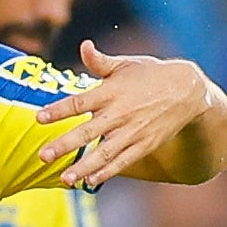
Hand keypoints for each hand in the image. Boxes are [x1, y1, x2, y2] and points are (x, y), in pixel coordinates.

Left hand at [34, 43, 209, 188]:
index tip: (40, 118)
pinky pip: (123, 162)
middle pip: (87, 132)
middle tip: (43, 156)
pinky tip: (90, 181)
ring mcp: (132, 132)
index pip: (79, 102)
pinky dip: (107, 172)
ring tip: (65, 179)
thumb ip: (100, 61)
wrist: (187, 91)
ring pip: (104, 153)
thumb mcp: (125, 64)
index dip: (58, 110)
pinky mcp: (144, 145)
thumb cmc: (150, 75)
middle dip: (64, 145)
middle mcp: (120, 114)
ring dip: (83, 167)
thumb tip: (84, 45)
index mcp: (111, 91)